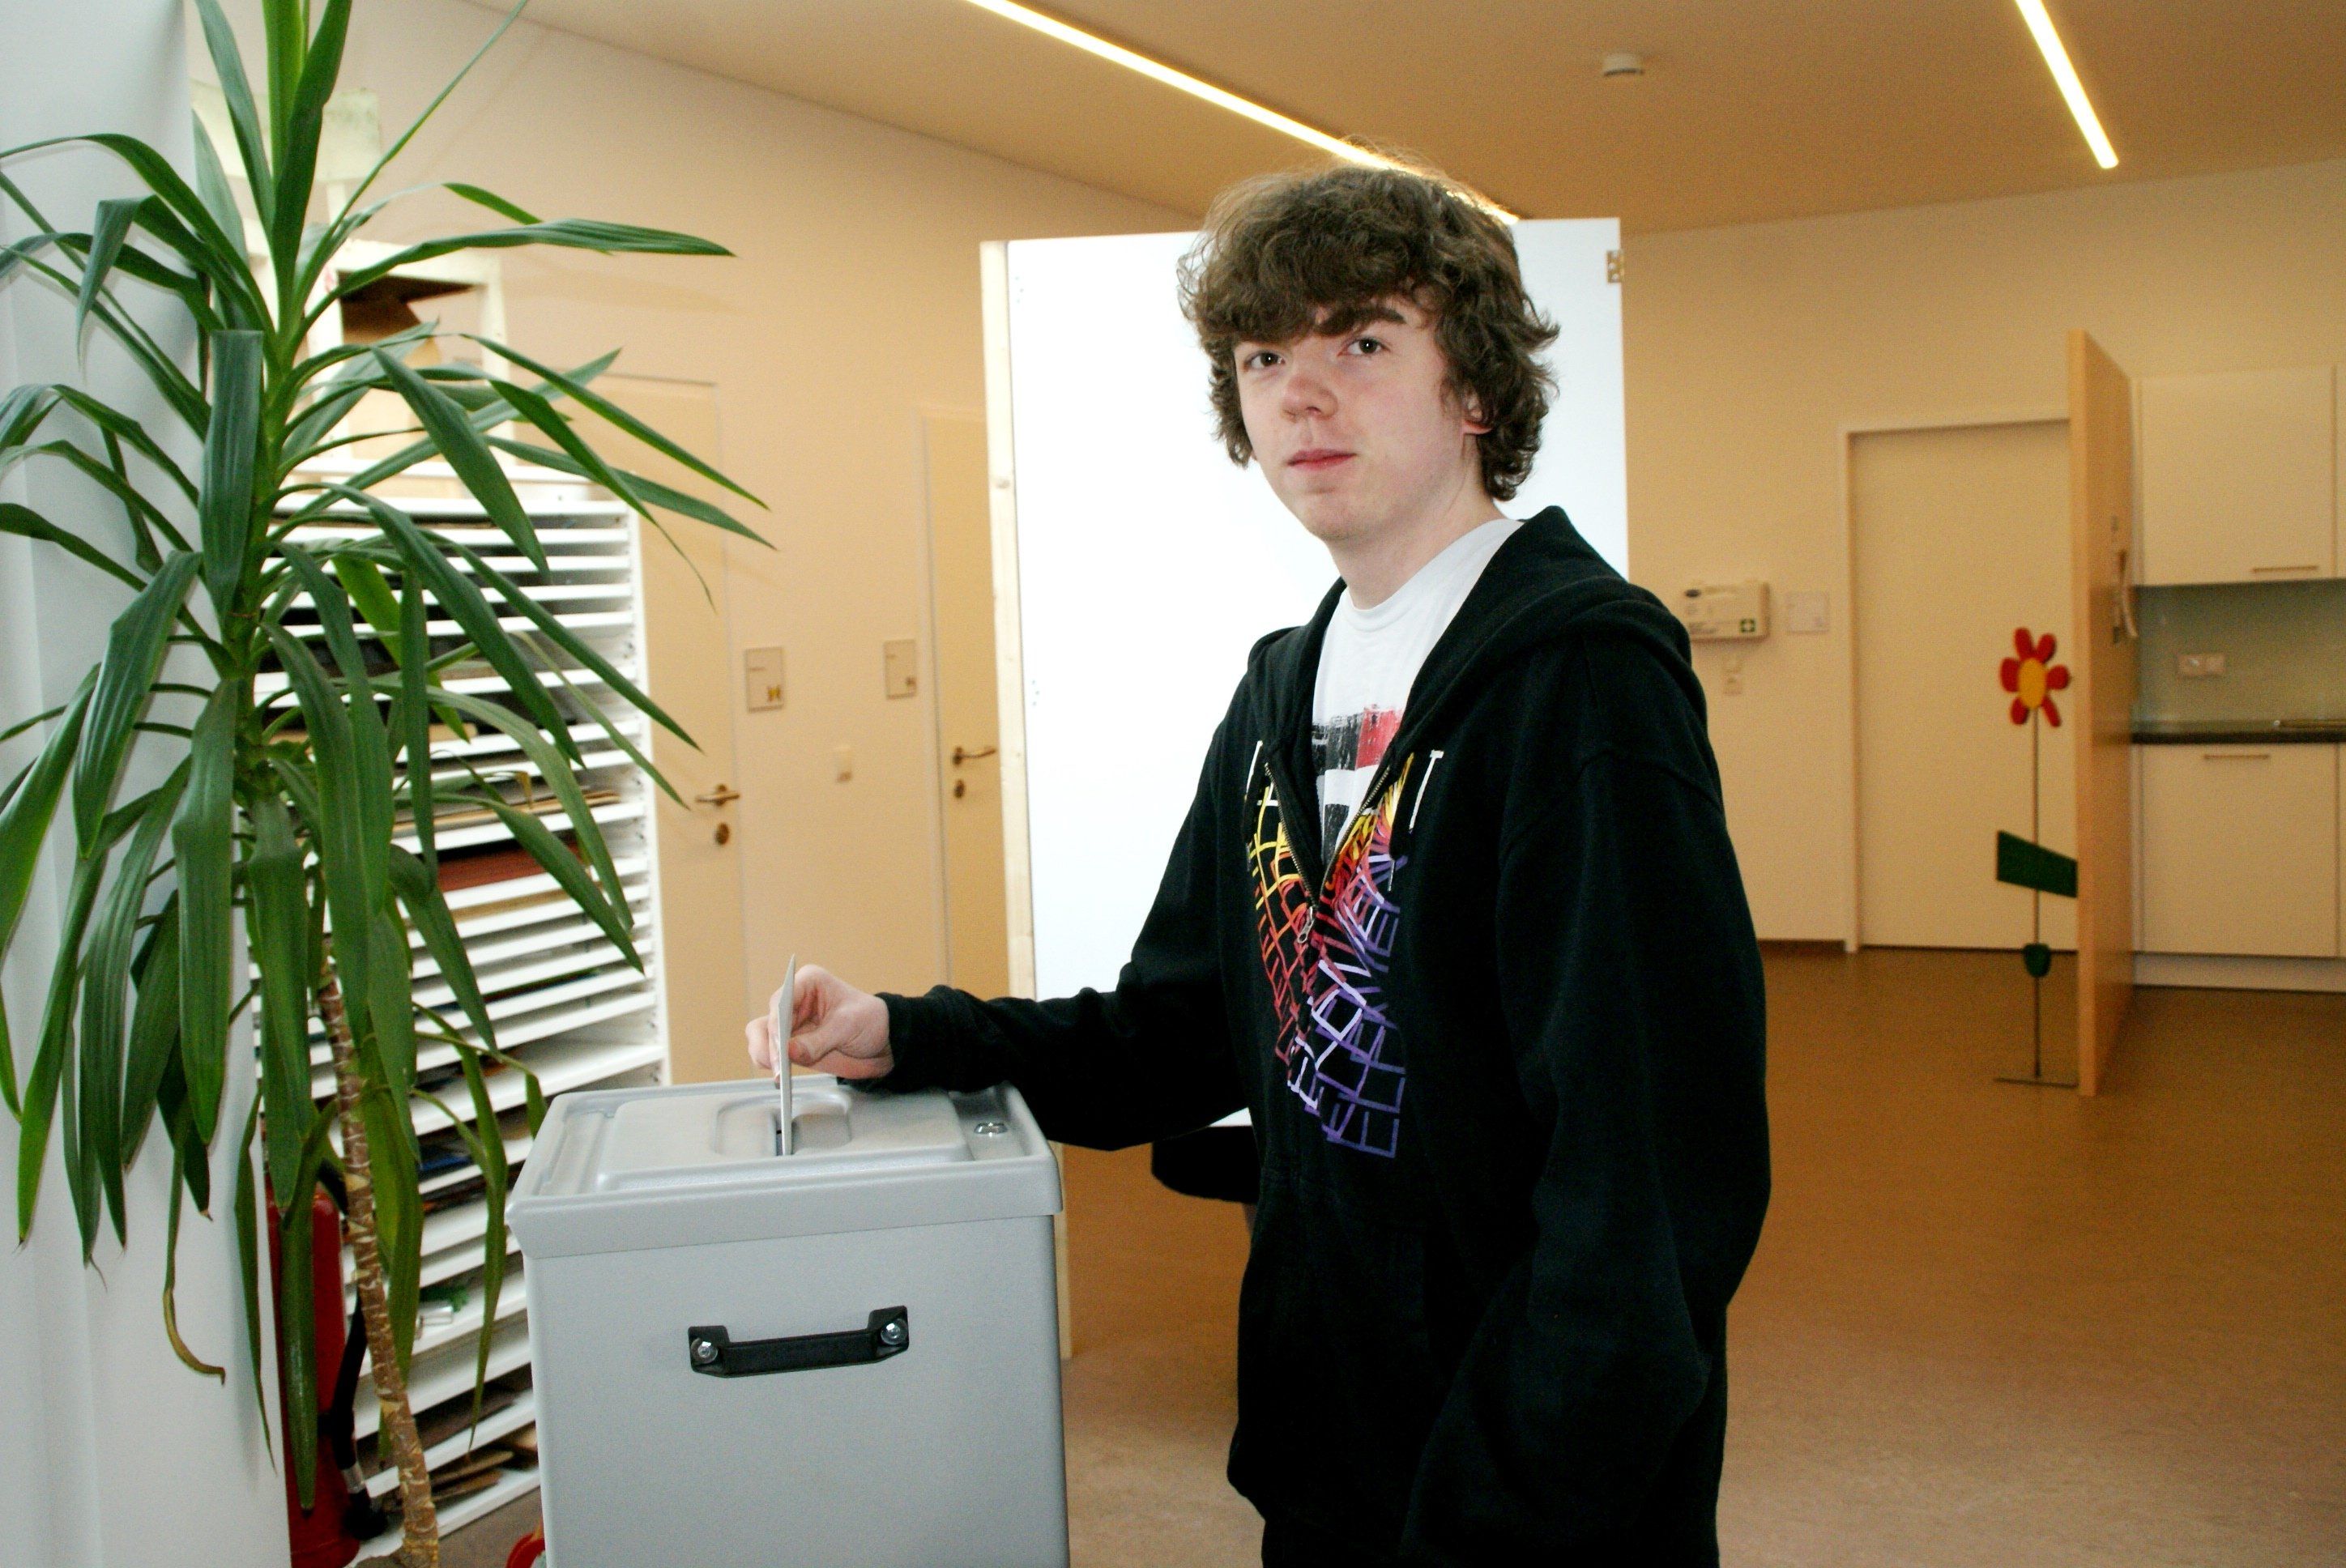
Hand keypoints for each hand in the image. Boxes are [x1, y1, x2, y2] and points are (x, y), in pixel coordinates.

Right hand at [745, 963, 892, 1079]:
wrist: (882, 1043)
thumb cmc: (870, 1021)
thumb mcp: (847, 1027)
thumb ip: (818, 1041)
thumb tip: (788, 1052)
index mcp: (808, 983)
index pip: (781, 1002)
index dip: (776, 1025)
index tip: (780, 1048)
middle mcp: (794, 1001)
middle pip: (766, 1021)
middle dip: (769, 1045)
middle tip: (778, 1067)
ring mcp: (790, 1023)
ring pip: (760, 1037)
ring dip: (764, 1055)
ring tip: (779, 1073)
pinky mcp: (790, 1044)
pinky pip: (768, 1053)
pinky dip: (770, 1064)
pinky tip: (780, 1075)